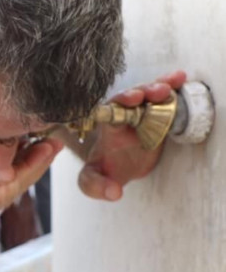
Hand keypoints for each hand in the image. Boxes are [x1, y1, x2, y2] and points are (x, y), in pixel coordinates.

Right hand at [0, 139, 61, 221]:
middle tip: (54, 138)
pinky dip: (14, 159)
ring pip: (13, 177)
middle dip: (37, 160)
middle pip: (19, 181)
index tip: (49, 145)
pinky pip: (2, 173)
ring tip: (44, 139)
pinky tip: (21, 146)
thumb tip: (8, 173)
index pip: (16, 183)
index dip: (35, 164)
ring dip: (28, 158)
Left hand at [79, 70, 185, 200]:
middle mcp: (122, 115)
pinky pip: (163, 98)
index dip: (118, 105)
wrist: (122, 164)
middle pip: (128, 98)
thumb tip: (114, 193)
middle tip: (151, 93)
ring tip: (167, 87)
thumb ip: (95, 185)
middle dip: (139, 92)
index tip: (130, 101)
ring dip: (157, 88)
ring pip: (147, 95)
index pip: (109, 112)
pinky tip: (178, 78)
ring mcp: (141, 112)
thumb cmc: (105, 168)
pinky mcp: (158, 113)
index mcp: (105, 127)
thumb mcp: (93, 180)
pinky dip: (170, 86)